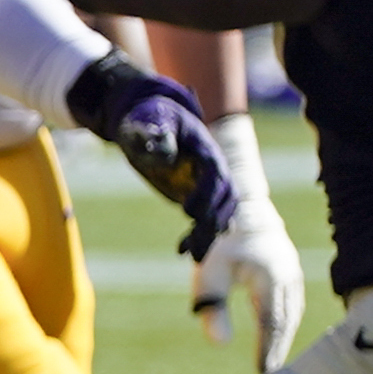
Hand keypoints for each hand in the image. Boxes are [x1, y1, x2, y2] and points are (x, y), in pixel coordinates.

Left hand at [65, 56, 237, 257]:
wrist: (150, 119)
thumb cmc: (147, 118)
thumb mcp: (146, 122)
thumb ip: (154, 134)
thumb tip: (163, 150)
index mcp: (204, 148)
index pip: (215, 174)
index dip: (206, 194)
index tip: (188, 213)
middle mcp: (213, 166)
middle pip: (226, 197)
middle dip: (213, 221)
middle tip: (197, 244)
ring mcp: (207, 181)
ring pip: (221, 212)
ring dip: (209, 234)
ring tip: (195, 256)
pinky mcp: (198, 193)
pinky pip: (206, 218)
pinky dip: (198, 235)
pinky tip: (183, 251)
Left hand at [196, 189, 304, 371]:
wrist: (234, 202)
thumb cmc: (217, 238)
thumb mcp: (207, 274)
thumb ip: (211, 308)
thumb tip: (220, 345)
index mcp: (271, 277)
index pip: (272, 324)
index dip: (268, 350)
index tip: (263, 373)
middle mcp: (288, 275)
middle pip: (287, 320)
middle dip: (278, 347)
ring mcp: (291, 270)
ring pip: (292, 311)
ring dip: (284, 335)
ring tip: (272, 359)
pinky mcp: (288, 267)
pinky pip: (291, 301)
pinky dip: (286, 320)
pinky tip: (275, 334)